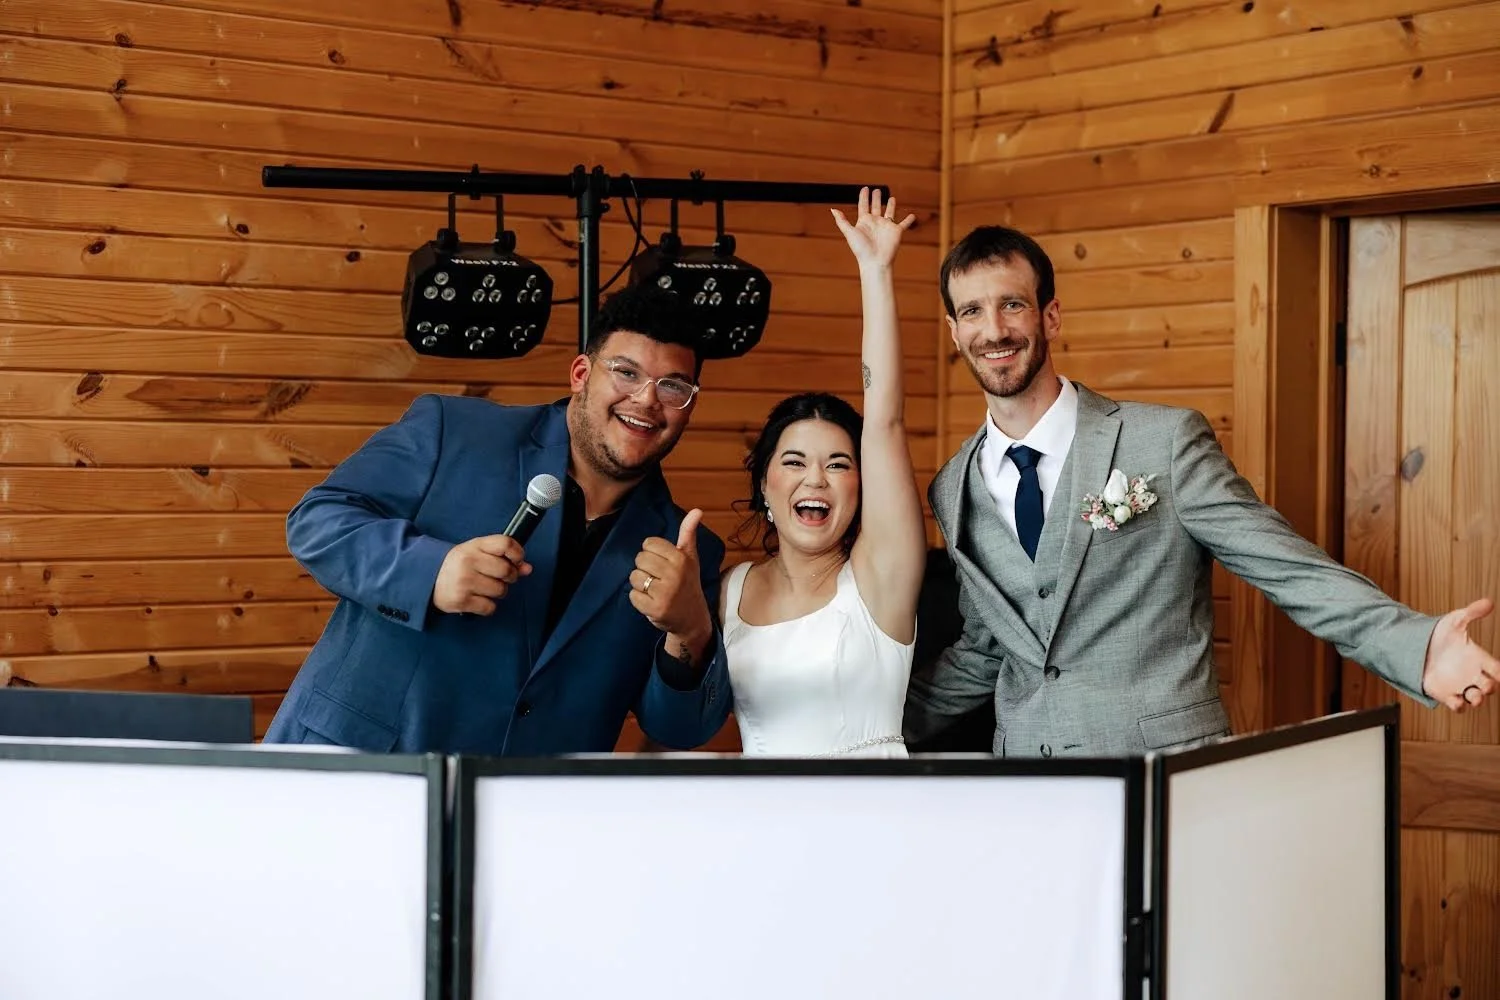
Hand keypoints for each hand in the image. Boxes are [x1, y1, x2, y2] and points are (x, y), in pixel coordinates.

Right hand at [431, 535, 531, 614]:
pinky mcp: (461, 601)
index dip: (517, 553)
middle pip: (506, 571)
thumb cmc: (459, 565)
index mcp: (474, 546)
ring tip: (485, 588)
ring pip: (500, 591)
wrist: (428, 579)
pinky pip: (490, 607)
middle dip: (509, 577)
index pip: (505, 543)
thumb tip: (527, 568)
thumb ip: (503, 557)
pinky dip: (488, 606)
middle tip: (499, 578)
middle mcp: (468, 562)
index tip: (517, 561)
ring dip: (498, 592)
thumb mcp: (477, 553)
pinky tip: (477, 599)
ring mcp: (464, 582)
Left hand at [629, 508, 711, 645]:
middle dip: (645, 568)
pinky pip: (633, 596)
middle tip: (657, 578)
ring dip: (641, 584)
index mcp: (681, 558)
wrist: (693, 618)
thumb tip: (697, 510)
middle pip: (639, 559)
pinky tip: (651, 601)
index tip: (662, 563)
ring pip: (634, 577)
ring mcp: (665, 592)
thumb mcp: (691, 558)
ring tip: (654, 590)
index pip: (649, 543)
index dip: (652, 553)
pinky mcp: (655, 609)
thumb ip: (688, 533)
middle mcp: (674, 574)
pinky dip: (639, 599)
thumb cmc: (688, 583)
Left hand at [831, 186, 916, 269]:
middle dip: (876, 198)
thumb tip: (832, 209)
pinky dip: (908, 220)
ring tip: (892, 198)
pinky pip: (904, 224)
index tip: (865, 188)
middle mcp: (875, 222)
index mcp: (864, 221)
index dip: (864, 196)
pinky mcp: (896, 231)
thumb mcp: (849, 233)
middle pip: (876, 206)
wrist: (875, 262)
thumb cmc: (861, 250)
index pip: (863, 205)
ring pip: (889, 212)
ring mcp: (886, 226)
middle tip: (877, 190)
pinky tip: (912, 215)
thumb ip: (842, 221)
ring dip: (891, 205)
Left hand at [1420, 597, 1499, 709]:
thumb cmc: (1438, 635)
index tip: (1499, 673)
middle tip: (1484, 683)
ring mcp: (1459, 685)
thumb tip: (1489, 602)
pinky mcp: (1444, 693)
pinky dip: (1459, 705)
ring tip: (1473, 694)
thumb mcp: (1454, 621)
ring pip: (1476, 699)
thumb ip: (1472, 612)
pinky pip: (1457, 706)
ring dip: (1477, 699)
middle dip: (1489, 687)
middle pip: (1490, 687)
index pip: (1498, 670)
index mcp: (1478, 658)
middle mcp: (1472, 674)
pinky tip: (1455, 700)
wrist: (1414, 646)